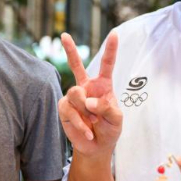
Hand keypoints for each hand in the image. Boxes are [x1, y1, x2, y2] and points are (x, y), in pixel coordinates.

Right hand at [58, 32, 121, 158]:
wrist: (96, 147)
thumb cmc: (109, 130)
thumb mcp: (116, 119)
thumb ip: (106, 108)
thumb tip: (88, 101)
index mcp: (103, 85)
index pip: (107, 64)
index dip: (111, 48)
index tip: (115, 33)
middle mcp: (86, 86)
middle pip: (76, 65)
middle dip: (70, 49)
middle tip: (63, 35)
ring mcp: (73, 96)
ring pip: (75, 93)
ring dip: (86, 111)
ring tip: (93, 122)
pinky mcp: (64, 108)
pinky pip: (69, 110)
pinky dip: (80, 123)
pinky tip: (87, 131)